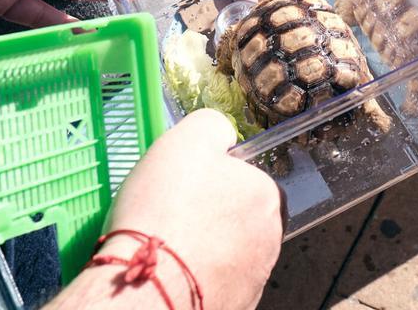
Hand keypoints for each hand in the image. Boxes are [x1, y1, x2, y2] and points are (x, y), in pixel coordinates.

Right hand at [51, 110, 282, 309]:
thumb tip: (222, 135)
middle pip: (237, 218)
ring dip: (203, 250)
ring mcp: (254, 281)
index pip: (244, 179)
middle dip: (210, 217)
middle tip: (170, 218)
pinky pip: (214, 285)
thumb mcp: (188, 139)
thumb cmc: (167, 207)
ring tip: (166, 250)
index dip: (210, 180)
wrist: (146, 286)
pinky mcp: (235, 308)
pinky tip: (170, 275)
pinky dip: (195, 280)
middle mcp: (271, 240)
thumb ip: (213, 126)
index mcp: (267, 196)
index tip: (181, 188)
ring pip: (226, 254)